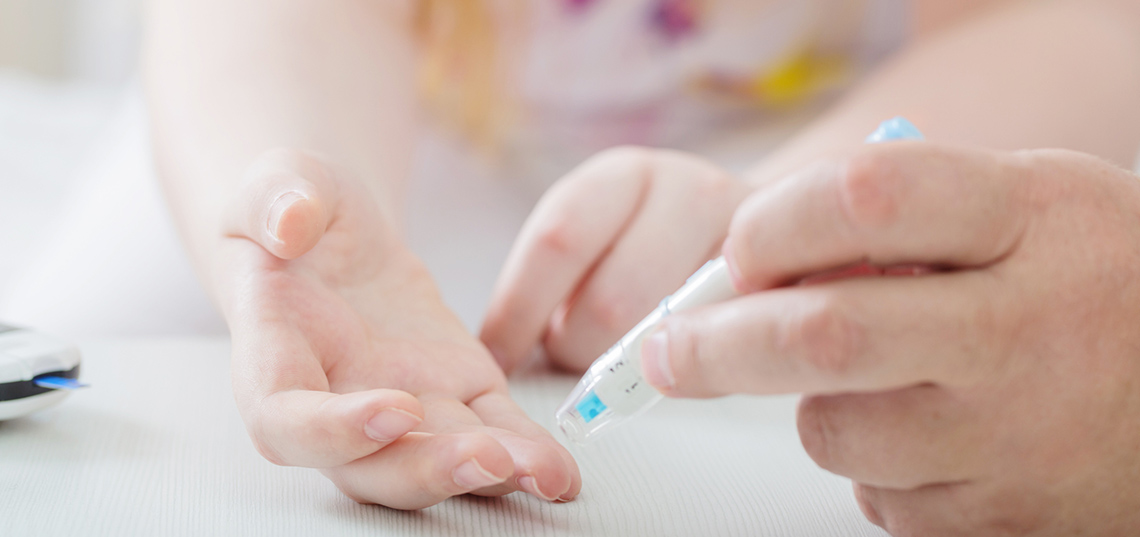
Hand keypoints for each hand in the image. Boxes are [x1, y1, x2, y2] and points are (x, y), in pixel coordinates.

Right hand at [216, 149, 579, 508]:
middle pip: (370, 468)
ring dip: (490, 476)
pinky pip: (491, 431)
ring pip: (437, 460)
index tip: (395, 410)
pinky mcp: (458, 392)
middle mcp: (336, 403)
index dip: (334, 433)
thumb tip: (287, 224)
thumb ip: (274, 199)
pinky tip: (562, 473)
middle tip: (488, 459)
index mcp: (275, 358)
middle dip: (429, 472)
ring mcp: (404, 406)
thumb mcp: (279, 182)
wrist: (335, 232)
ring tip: (546, 476)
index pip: (285, 422)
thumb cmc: (295, 210)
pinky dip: (526, 454)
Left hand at [481, 147, 752, 371]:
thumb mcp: (601, 236)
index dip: (518, 311)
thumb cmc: (652, 246)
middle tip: (575, 352)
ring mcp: (746, 239)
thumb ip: (558, 274)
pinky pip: (719, 354)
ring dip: (630, 366)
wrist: (761, 227)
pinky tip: (679, 357)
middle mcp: (689, 190)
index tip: (495, 357)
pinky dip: (686, 372)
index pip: (558, 240)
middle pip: (612, 301)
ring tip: (624, 351)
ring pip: (667, 337)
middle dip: (578, 347)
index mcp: (622, 175)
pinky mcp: (782, 287)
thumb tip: (500, 350)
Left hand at [640, 144, 1139, 534]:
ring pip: (835, 432)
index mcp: (1031, 219)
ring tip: (883, 379)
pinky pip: (880, 496)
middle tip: (671, 350)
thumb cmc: (1090, 281)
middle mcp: (1026, 329)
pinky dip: (877, 464)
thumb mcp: (1024, 205)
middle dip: (717, 345)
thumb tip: (755, 263)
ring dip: (817, 406)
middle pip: (825, 338)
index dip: (773, 226)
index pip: (865, 200)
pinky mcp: (1003, 517)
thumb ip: (901, 214)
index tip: (737, 253)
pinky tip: (936, 432)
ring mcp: (1017, 436)